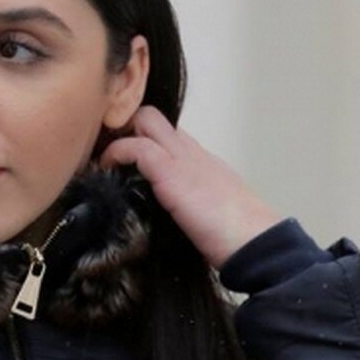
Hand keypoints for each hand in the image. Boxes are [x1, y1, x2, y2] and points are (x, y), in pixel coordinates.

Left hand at [99, 107, 281, 268]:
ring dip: (118, 137)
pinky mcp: (172, 172)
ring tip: (103, 164)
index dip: (141, 140)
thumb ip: (189, 207)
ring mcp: (183, 159)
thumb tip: (169, 222)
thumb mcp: (209, 214)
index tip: (121, 161)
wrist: (256, 242)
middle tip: (108, 157)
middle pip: (154, 117)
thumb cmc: (237, 238)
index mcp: (202, 162)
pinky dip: (116, 153)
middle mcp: (193, 153)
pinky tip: (106, 170)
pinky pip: (136, 146)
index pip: (168, 136)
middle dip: (125, 129)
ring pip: (145, 120)